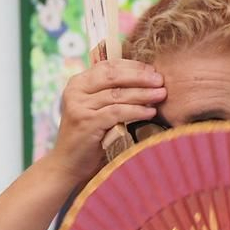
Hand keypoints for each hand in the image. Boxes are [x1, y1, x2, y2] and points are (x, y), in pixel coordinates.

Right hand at [47, 59, 165, 182]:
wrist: (68, 163)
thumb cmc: (87, 136)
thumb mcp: (95, 109)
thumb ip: (109, 93)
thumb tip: (145, 79)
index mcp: (77, 83)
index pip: (108, 66)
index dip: (133, 66)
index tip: (152, 71)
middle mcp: (75, 91)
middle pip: (113, 76)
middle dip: (140, 77)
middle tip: (160, 81)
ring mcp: (79, 106)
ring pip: (118, 94)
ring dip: (143, 94)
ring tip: (161, 95)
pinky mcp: (87, 122)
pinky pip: (117, 112)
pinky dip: (136, 111)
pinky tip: (150, 112)